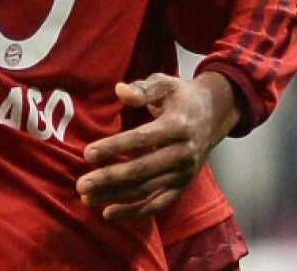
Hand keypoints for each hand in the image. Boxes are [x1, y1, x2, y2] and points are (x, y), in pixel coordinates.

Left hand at [78, 72, 238, 219]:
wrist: (214, 115)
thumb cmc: (181, 97)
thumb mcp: (165, 83)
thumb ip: (143, 88)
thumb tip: (120, 90)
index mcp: (177, 126)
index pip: (141, 139)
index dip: (114, 147)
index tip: (88, 153)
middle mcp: (182, 154)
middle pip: (142, 170)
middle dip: (110, 179)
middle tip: (81, 184)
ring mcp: (183, 174)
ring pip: (147, 190)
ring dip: (116, 197)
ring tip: (86, 197)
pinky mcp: (182, 186)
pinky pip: (158, 204)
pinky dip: (134, 212)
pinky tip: (108, 213)